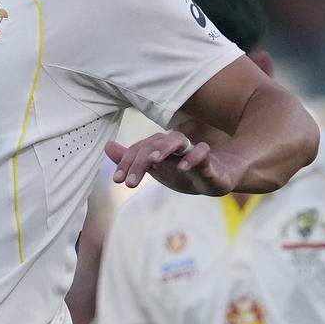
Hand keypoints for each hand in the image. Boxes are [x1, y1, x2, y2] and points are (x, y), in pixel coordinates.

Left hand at [104, 131, 240, 195]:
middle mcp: (174, 145)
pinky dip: (192, 158)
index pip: (139, 149)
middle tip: (128, 183)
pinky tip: (182, 168)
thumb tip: (107, 146)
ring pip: (177, 139)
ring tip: (153, 161)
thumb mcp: (157, 169)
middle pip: (153, 145)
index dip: (127, 162)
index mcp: (160, 148)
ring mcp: (191, 150)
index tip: (117, 180)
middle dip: (139, 162)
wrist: (217, 178)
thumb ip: (133, 160)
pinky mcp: (210, 160)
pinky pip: (203, 151)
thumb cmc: (184, 172)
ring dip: (164, 149)